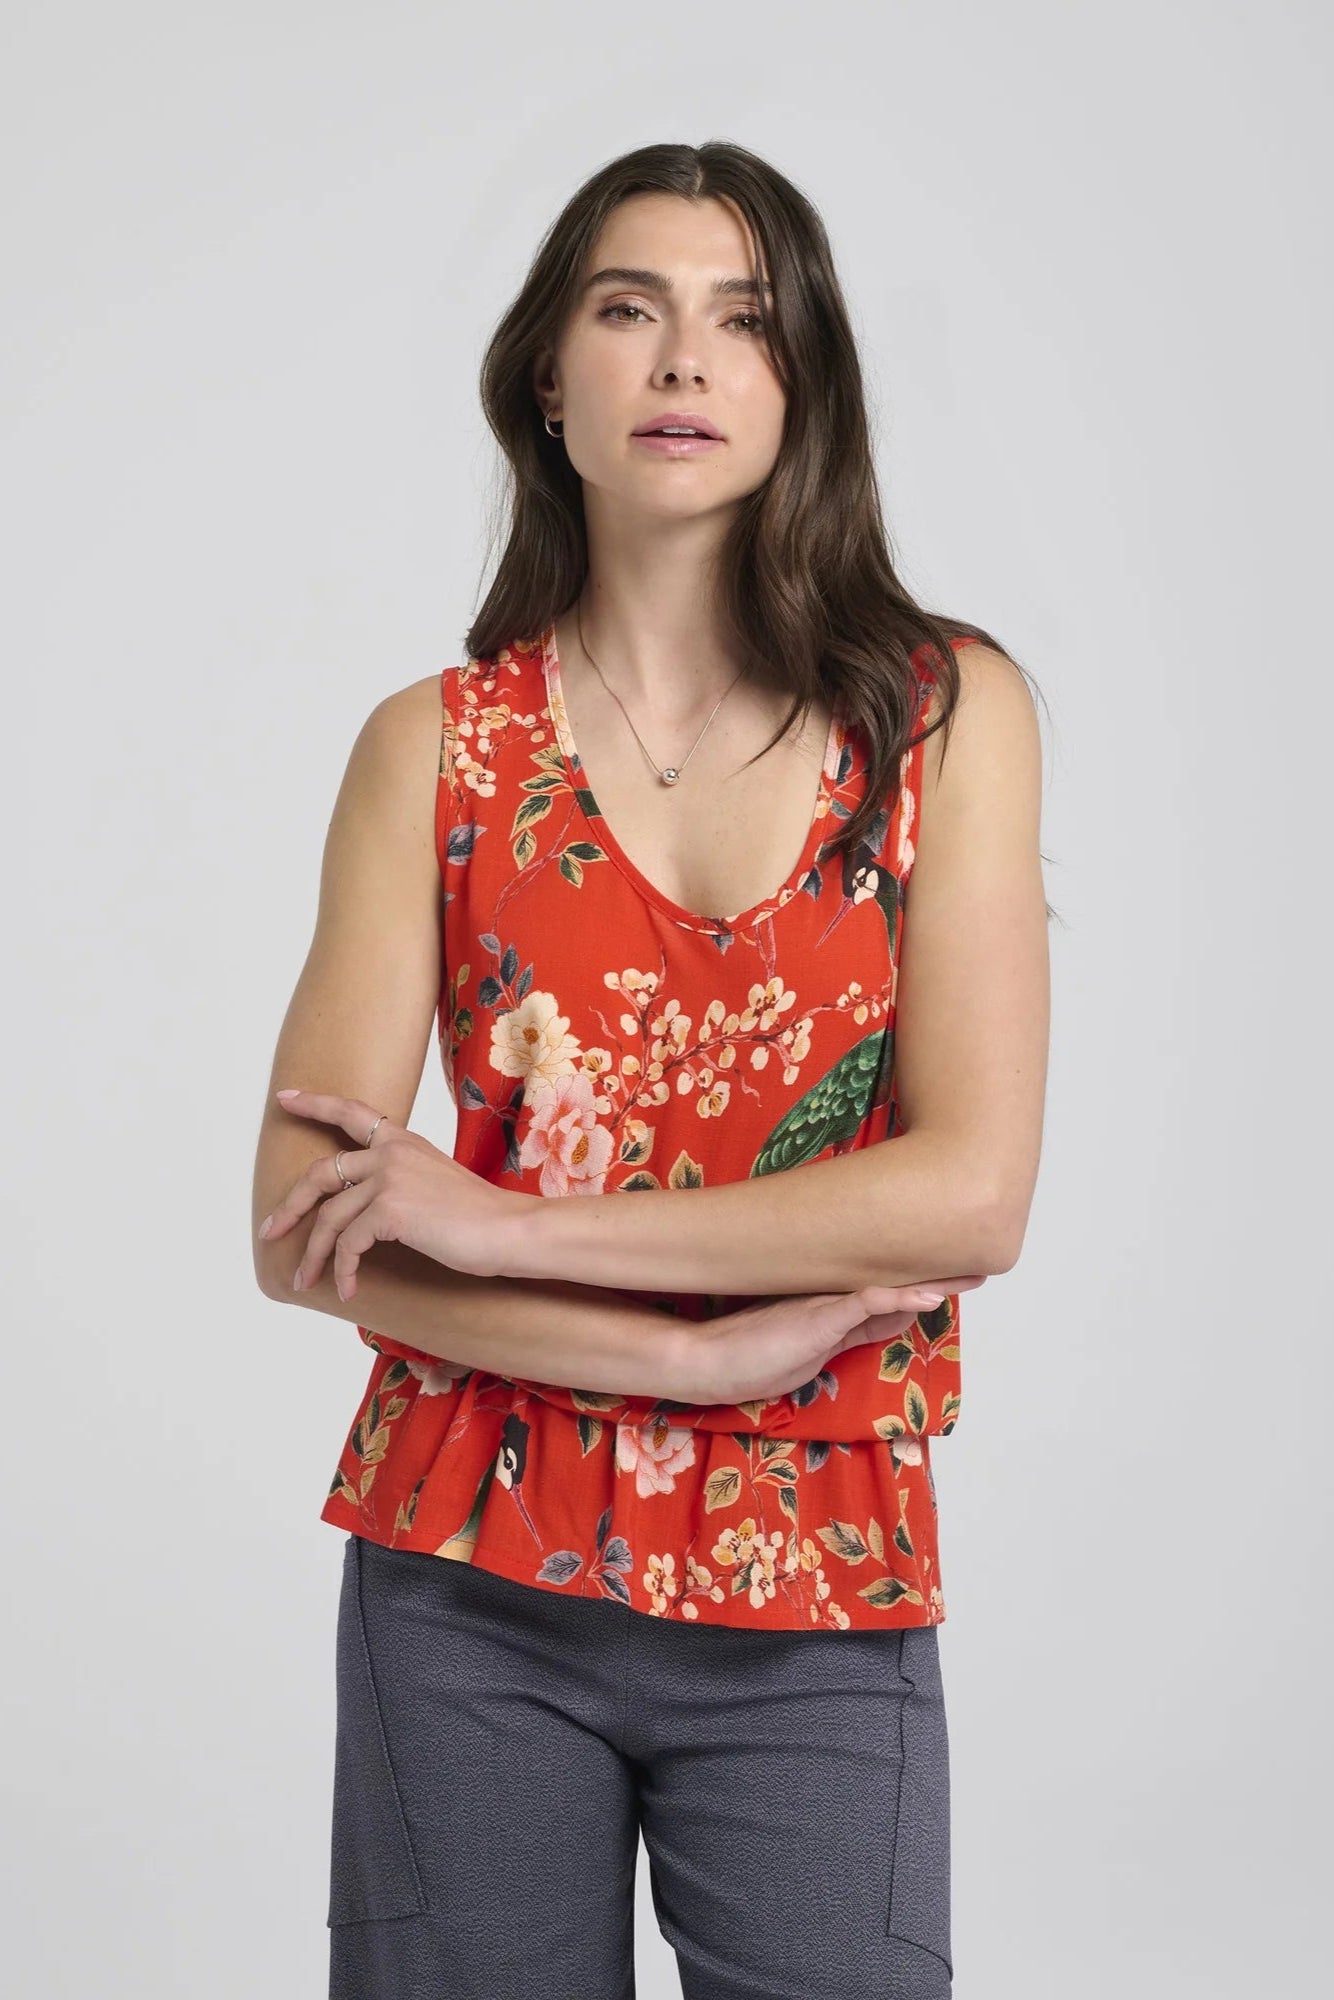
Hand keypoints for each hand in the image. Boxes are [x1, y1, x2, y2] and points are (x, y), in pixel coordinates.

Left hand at [259, 1089, 539, 1297]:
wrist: (510, 1230)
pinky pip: (349, 1245)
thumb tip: (365, 1212)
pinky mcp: (389, 1210)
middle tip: (270, 1231)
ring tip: (304, 1281)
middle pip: (320, 1174)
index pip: (351, 1112)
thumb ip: (400, 1181)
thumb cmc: (481, 1217)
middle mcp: (390, 1152)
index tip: (284, 1100)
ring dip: (313, 1256)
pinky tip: (348, 1289)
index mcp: (403, 1140)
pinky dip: (343, 1272)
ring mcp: (388, 1178)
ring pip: (329, 1219)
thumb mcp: (434, 1183)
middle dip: (289, 1206)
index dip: (313, 1104)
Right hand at [682, 1276, 987, 1406]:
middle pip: (898, 1289)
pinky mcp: (819, 1318)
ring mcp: (828, 1308)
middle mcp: (835, 1304)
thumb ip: (836, 1340)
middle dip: (938, 1279)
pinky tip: (926, 1297)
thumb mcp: (804, 1354)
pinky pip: (866, 1305)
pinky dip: (898, 1300)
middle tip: (976, 1266)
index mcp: (833, 1314)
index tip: (953, 1280)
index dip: (922, 1290)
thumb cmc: (748, 1359)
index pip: (888, 1301)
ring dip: (931, 1284)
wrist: (707, 1359)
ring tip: (968, 1275)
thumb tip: (874, 1328)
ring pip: (889, 1289)